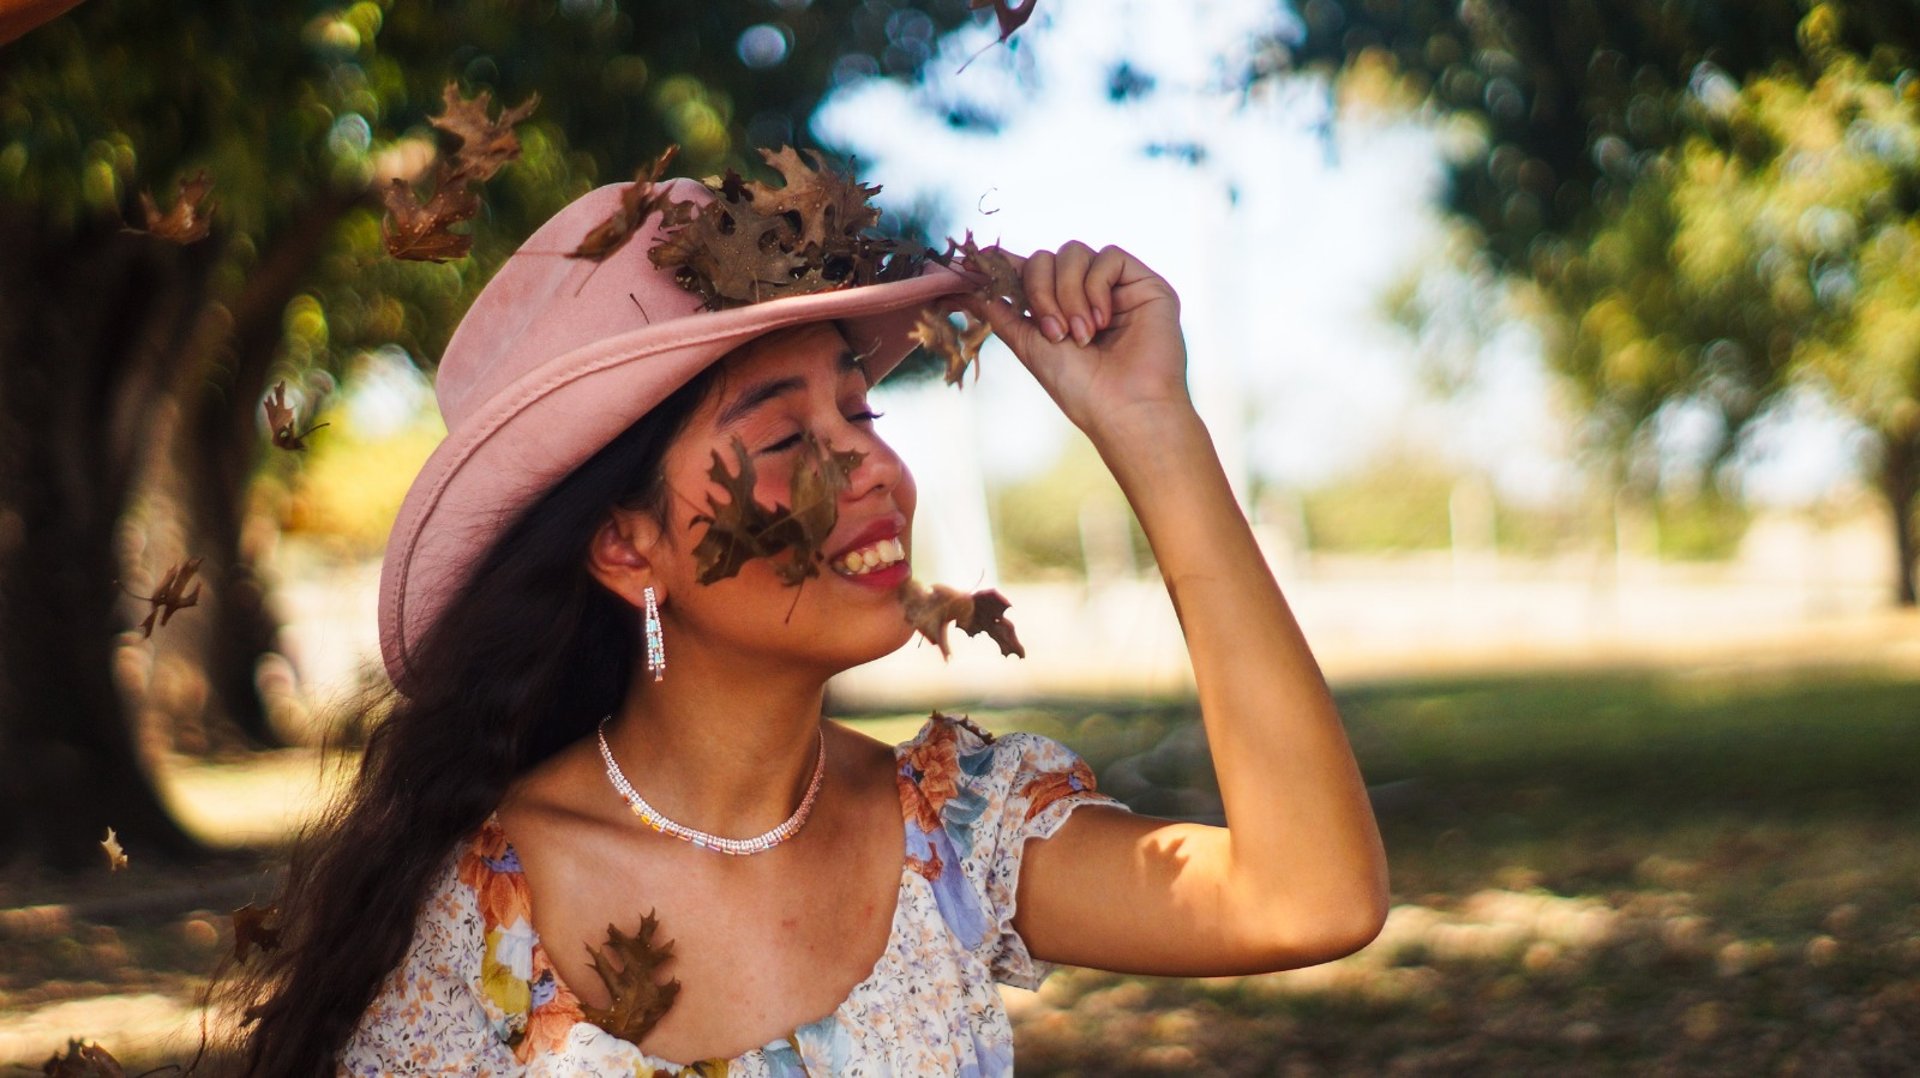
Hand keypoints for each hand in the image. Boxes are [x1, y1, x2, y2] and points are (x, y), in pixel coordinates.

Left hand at [953, 242, 1192, 444]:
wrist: (1124, 408)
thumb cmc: (1080, 388)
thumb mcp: (1029, 346)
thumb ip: (1002, 313)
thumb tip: (966, 288)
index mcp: (1059, 308)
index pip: (1029, 271)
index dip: (1004, 264)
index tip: (975, 260)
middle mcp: (1087, 294)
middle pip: (1046, 258)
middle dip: (1041, 292)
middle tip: (1054, 333)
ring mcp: (1116, 287)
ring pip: (1074, 253)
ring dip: (1068, 294)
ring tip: (1081, 335)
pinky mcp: (1144, 283)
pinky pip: (1108, 257)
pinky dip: (1096, 287)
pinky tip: (1102, 321)